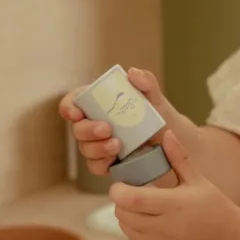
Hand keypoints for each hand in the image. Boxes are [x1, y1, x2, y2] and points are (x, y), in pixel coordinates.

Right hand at [59, 67, 187, 176]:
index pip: (74, 102)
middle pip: (77, 129)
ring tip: (117, 146)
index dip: (69, 107)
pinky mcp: (106, 162)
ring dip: (97, 148)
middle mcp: (93, 124)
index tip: (77, 112)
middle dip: (87, 130)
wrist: (171, 139)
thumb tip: (132, 73)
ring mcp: (98, 145)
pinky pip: (95, 166)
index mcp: (98, 104)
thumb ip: (146, 82)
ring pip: (85, 149)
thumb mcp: (154, 97)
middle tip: (106, 129)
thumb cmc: (157, 113)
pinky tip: (113, 161)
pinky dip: (101, 164)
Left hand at [109, 129, 239, 239]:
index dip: (119, 190)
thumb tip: (166, 132)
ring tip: (142, 205)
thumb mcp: (198, 180)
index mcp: (173, 206)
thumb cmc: (213, 207)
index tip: (122, 182)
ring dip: (127, 214)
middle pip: (123, 212)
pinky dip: (134, 229)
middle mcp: (162, 229)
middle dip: (122, 200)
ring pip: (125, 226)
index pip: (131, 199)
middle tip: (133, 191)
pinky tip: (149, 222)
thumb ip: (178, 157)